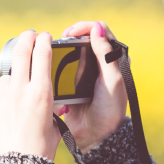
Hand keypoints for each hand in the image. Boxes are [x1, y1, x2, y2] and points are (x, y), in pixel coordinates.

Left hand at [0, 30, 61, 160]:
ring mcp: (1, 100)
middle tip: (28, 35)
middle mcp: (19, 91)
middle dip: (25, 40)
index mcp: (41, 93)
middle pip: (21, 55)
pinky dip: (6, 103)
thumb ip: (51, 110)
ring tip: (21, 86)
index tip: (44, 36)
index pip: (42, 56)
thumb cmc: (41, 151)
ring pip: (7, 78)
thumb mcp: (55, 127)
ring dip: (15, 77)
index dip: (43, 41)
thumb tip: (50, 105)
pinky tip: (12, 116)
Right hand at [59, 21, 126, 151]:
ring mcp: (84, 73)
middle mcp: (99, 64)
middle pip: (84, 39)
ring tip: (53, 49)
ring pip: (71, 52)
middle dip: (72, 35)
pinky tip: (50, 63)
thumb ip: (105, 54)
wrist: (96, 136)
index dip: (86, 28)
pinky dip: (56, 63)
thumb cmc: (110, 109)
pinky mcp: (71, 84)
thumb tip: (97, 27)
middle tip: (61, 39)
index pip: (101, 32)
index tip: (72, 33)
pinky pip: (62, 68)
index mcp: (113, 60)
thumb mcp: (112, 80)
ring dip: (62, 48)